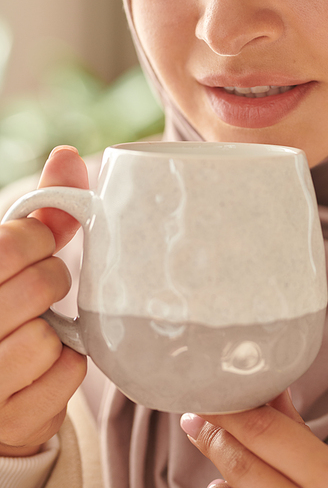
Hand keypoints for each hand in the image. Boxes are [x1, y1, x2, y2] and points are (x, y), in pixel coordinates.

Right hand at [0, 147, 87, 456]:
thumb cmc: (2, 311)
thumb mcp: (8, 260)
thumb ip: (40, 214)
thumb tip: (69, 155)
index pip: (10, 244)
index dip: (40, 239)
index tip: (39, 244)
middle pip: (40, 286)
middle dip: (52, 281)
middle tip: (40, 290)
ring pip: (47, 338)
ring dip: (54, 332)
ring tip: (32, 330)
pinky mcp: (8, 423)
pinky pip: (65, 377)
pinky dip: (64, 368)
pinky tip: (40, 368)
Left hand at [180, 390, 327, 487]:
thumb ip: (300, 433)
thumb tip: (269, 389)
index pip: (265, 433)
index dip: (229, 412)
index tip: (207, 396)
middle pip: (243, 466)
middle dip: (214, 438)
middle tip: (194, 418)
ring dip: (221, 469)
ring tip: (210, 446)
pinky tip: (222, 485)